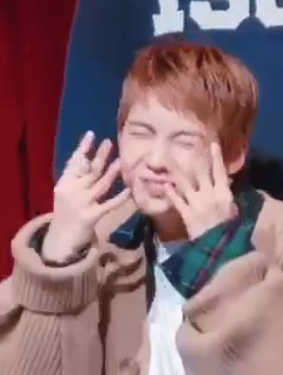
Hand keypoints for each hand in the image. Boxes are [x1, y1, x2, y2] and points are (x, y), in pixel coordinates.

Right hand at [43, 132, 129, 262]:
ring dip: (112, 172)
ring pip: (100, 185)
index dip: (83, 148)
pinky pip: (108, 205)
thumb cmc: (67, 214)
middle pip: (89, 170)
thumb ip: (77, 179)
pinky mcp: (90, 217)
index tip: (91, 135)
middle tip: (110, 142)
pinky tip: (129, 191)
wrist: (60, 239)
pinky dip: (120, 198)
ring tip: (121, 161)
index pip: (74, 162)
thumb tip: (92, 161)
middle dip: (100, 156)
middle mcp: (71, 191)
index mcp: (64, 183)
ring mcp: (81, 204)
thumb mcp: (66, 194)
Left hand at [165, 143, 237, 239]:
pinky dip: (171, 194)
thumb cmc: (231, 231)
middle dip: (194, 158)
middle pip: (200, 172)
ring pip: (185, 183)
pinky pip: (177, 201)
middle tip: (187, 145)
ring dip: (176, 171)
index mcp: (223, 194)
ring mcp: (196, 204)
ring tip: (167, 160)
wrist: (221, 248)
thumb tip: (226, 183)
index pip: (220, 171)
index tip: (211, 144)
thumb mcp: (234, 212)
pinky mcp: (187, 214)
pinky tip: (164, 186)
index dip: (216, 157)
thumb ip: (227, 196)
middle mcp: (209, 195)